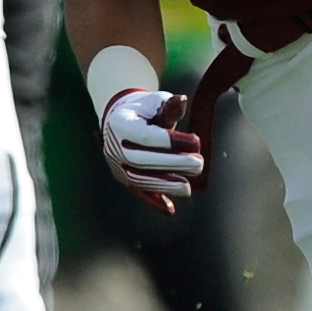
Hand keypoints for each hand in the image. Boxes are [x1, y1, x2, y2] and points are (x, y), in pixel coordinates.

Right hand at [101, 89, 203, 213]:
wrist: (120, 119)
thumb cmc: (143, 109)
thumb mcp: (155, 102)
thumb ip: (168, 106)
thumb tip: (181, 100)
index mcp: (119, 125)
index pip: (147, 137)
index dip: (172, 141)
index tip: (196, 142)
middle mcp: (112, 148)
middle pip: (142, 161)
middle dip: (173, 164)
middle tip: (199, 164)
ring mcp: (115, 166)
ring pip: (139, 180)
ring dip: (165, 186)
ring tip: (188, 187)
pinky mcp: (122, 178)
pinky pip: (137, 192)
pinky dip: (153, 201)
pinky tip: (169, 210)